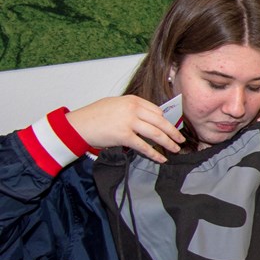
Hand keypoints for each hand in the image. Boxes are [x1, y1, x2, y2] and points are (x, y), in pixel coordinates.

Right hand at [65, 96, 184, 162]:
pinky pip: (144, 146)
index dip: (166, 121)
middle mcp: (133, 109)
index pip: (157, 111)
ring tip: (175, 149)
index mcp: (132, 100)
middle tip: (181, 139)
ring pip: (156, 134)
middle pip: (160, 122)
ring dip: (168, 143)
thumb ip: (133, 109)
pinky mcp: (124, 136)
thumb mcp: (116, 105)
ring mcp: (129, 122)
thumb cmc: (95, 116)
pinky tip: (161, 159)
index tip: (172, 128)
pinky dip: (154, 154)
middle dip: (173, 132)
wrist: (78, 125)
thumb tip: (151, 118)